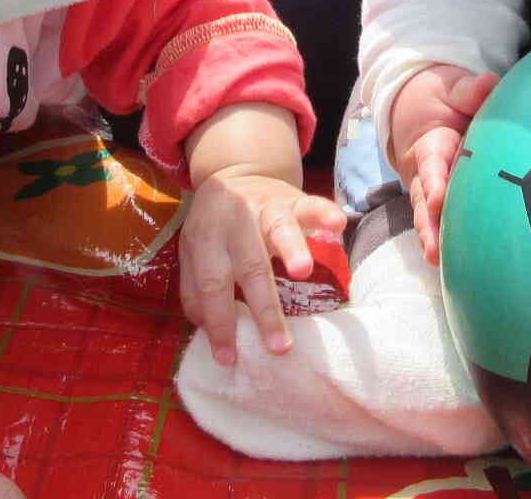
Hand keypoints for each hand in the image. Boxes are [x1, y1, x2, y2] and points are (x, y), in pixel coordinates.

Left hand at [180, 164, 346, 366]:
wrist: (232, 173)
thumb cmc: (213, 226)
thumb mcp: (193, 251)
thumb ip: (195, 288)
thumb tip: (209, 331)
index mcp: (205, 238)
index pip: (211, 285)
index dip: (219, 322)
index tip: (229, 358)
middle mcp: (234, 221)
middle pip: (249, 266)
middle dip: (264, 308)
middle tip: (279, 347)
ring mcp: (265, 207)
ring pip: (279, 228)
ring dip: (292, 249)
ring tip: (303, 271)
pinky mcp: (292, 199)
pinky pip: (310, 204)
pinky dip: (324, 213)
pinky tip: (338, 225)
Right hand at [390, 64, 498, 265]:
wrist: (416, 106)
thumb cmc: (440, 97)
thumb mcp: (450, 86)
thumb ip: (467, 89)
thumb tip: (487, 84)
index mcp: (430, 143)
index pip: (431, 163)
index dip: (434, 180)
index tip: (437, 196)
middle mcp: (426, 170)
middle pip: (423, 199)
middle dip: (428, 223)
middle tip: (433, 248)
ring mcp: (430, 186)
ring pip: (427, 215)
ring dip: (431, 236)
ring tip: (436, 261)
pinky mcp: (439, 197)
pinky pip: (438, 219)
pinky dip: (442, 239)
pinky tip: (455, 264)